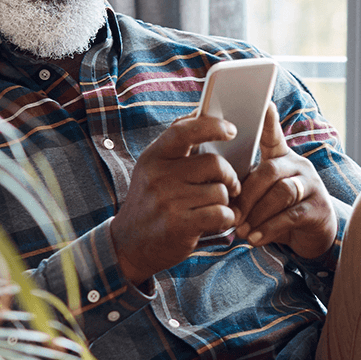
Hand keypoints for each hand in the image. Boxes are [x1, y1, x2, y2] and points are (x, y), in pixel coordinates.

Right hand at [110, 116, 240, 284]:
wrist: (129, 244)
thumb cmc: (150, 203)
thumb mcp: (152, 170)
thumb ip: (174, 146)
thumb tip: (199, 115)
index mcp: (153, 157)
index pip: (185, 131)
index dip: (212, 126)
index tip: (232, 130)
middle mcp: (158, 176)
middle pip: (214, 164)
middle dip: (229, 176)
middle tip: (231, 186)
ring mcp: (168, 201)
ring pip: (220, 192)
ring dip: (225, 202)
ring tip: (213, 208)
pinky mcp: (180, 225)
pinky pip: (221, 214)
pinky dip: (227, 219)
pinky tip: (217, 222)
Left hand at [233, 102, 337, 259]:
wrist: (313, 235)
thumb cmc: (279, 210)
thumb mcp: (263, 193)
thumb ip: (245, 185)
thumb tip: (216, 189)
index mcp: (281, 157)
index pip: (273, 135)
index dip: (268, 121)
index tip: (264, 104)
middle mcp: (298, 166)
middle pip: (268, 171)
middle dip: (245, 194)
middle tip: (231, 214)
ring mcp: (311, 186)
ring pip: (281, 193)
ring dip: (257, 213)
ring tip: (241, 230)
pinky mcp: (318, 209)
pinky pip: (291, 215)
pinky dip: (269, 228)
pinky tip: (255, 238)